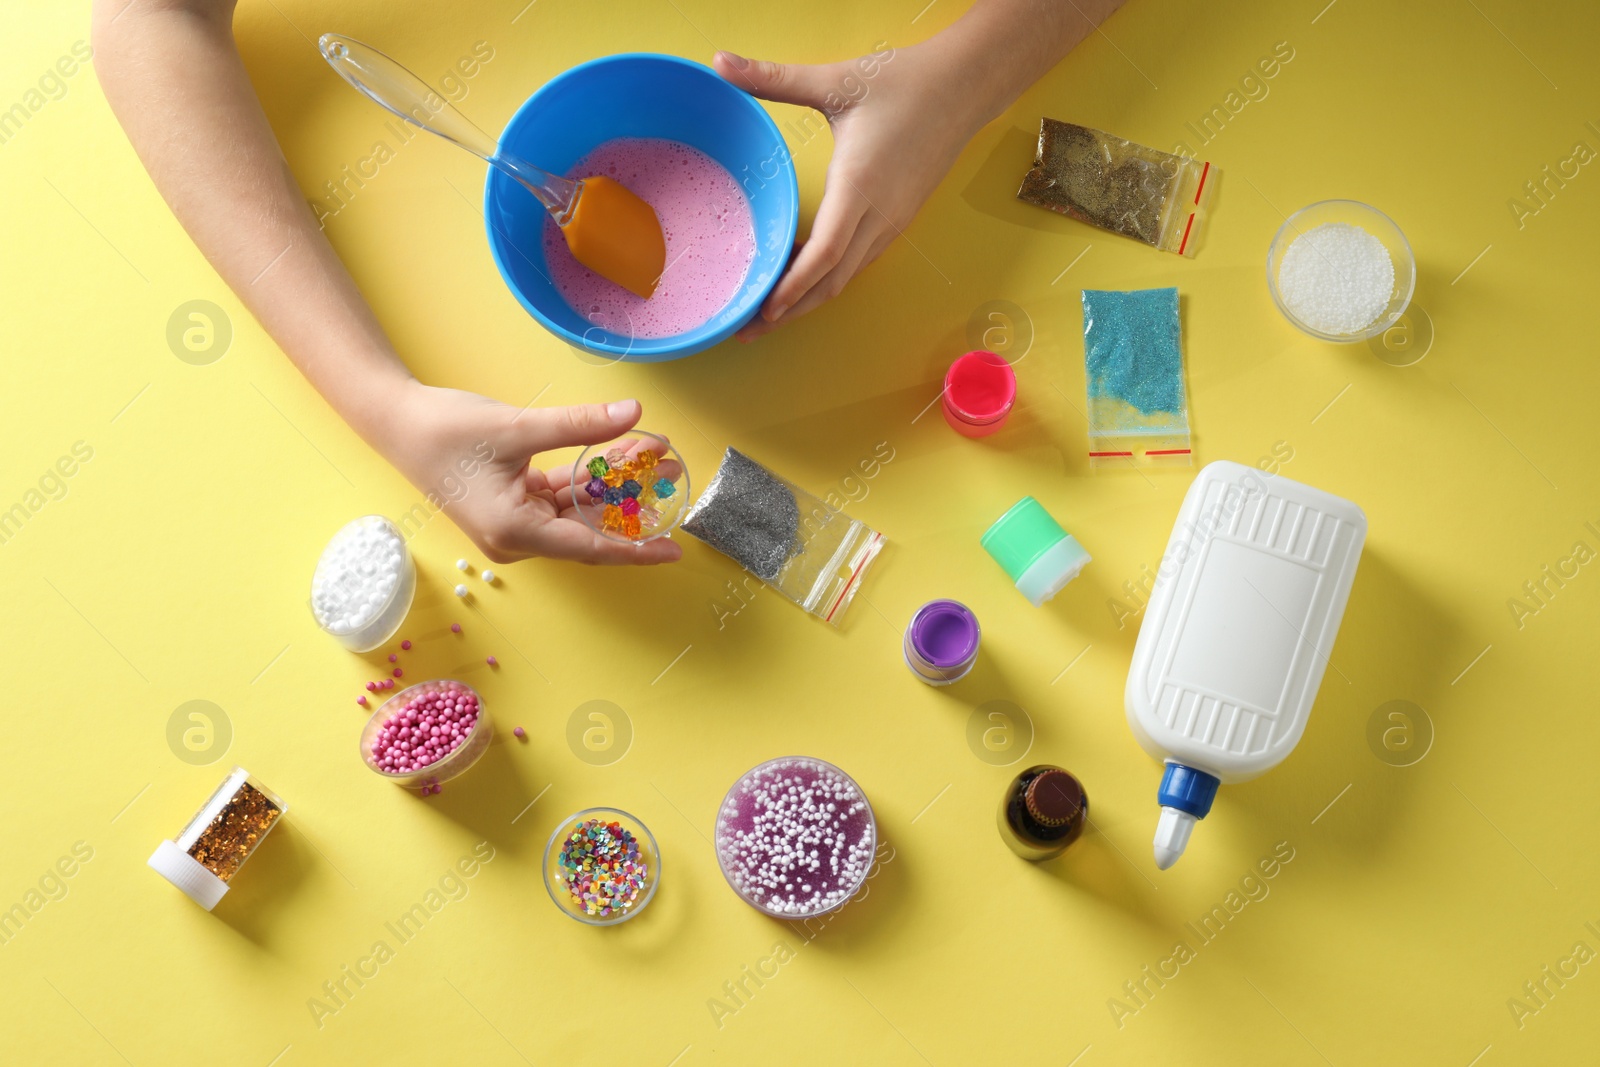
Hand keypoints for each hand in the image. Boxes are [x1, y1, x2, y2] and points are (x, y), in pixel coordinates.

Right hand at [383, 384, 683, 565]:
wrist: (396, 422)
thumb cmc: (446, 431)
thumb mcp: (519, 426)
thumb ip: (579, 425)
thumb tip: (633, 412)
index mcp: (515, 533)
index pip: (590, 548)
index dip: (636, 548)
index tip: (674, 548)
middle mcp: (518, 538)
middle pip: (590, 527)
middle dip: (632, 500)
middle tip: (672, 467)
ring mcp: (516, 523)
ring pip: (579, 508)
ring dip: (613, 483)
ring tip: (653, 450)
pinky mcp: (515, 505)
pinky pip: (562, 497)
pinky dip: (589, 478)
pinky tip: (619, 449)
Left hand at [714, 44, 981, 340]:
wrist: (964, 86)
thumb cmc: (903, 82)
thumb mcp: (835, 81)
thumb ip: (773, 78)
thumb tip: (720, 64)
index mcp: (860, 185)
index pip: (824, 254)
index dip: (793, 287)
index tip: (763, 309)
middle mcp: (880, 214)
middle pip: (832, 280)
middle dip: (790, 311)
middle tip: (748, 330)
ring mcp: (893, 221)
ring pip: (846, 276)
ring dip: (809, 298)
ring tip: (768, 313)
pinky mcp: (898, 218)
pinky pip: (859, 260)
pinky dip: (828, 277)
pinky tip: (802, 277)